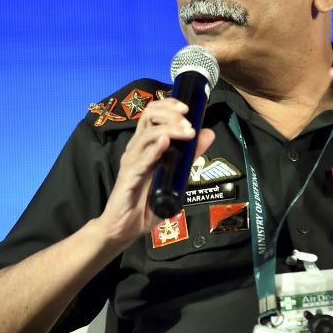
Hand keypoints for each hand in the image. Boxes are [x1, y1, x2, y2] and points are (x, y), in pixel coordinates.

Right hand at [96, 98, 214, 249]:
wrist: (124, 228)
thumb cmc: (146, 202)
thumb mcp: (175, 176)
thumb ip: (189, 156)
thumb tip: (208, 134)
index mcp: (145, 145)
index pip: (153, 113)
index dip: (169, 104)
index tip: (188, 106)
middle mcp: (137, 148)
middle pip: (149, 116)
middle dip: (171, 114)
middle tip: (189, 122)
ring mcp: (131, 161)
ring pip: (147, 134)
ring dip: (170, 129)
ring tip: (187, 133)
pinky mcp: (128, 177)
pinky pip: (141, 160)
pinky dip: (154, 149)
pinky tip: (165, 143)